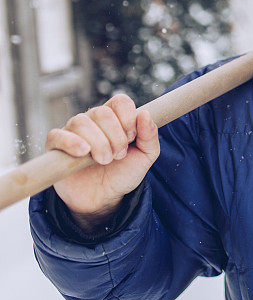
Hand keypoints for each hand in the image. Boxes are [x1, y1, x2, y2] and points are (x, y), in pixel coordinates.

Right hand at [45, 94, 159, 227]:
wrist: (103, 198)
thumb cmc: (123, 173)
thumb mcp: (145, 156)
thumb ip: (150, 135)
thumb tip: (144, 114)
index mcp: (115, 117)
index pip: (120, 101)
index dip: (128, 117)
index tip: (131, 138)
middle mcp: (92, 120)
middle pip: (102, 112)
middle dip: (115, 136)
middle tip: (119, 155)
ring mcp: (72, 131)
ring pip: (81, 122)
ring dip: (98, 143)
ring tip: (104, 161)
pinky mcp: (55, 146)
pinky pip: (57, 135)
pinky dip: (71, 142)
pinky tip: (83, 152)